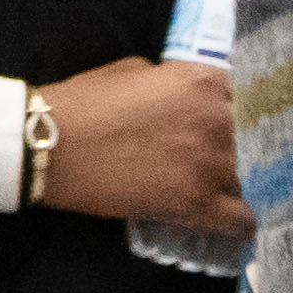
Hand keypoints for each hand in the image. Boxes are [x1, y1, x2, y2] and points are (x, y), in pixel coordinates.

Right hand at [26, 56, 243, 235]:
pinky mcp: (196, 204)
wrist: (48, 145)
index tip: (213, 124)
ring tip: (200, 186)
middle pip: (243, 140)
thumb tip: (192, 99)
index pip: (241, 99)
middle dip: (224, 147)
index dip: (226, 112)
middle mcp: (217, 121)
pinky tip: (225, 219)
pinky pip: (239, 220)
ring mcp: (209, 165)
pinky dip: (235, 221)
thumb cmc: (85, 102)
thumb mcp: (135, 71)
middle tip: (196, 156)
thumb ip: (174, 83)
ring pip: (240, 177)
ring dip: (224, 181)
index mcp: (203, 83)